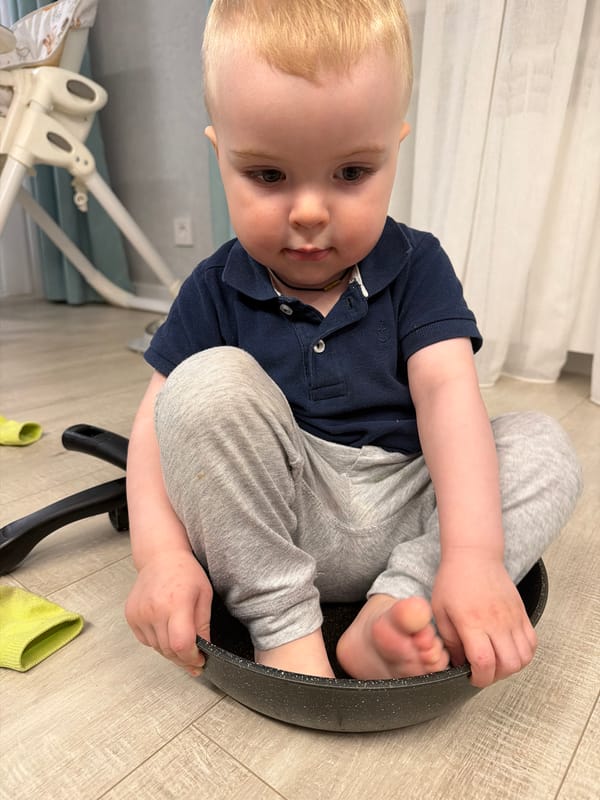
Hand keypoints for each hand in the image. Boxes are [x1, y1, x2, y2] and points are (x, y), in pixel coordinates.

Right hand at [125, 549, 212, 675]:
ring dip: (170, 652)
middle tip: (194, 660)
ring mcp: (140, 614)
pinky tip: (166, 632)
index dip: (191, 658)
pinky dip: (158, 642)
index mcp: (176, 603)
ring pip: (156, 648)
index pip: (181, 644)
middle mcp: (154, 610)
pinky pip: (146, 641)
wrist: (160, 557)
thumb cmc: (185, 572)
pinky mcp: (131, 616)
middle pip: (168, 650)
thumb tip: (205, 648)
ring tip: (181, 644)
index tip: (200, 660)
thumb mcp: (204, 595)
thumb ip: (204, 624)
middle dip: (183, 659)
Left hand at [431, 552, 536, 687]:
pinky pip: (532, 642)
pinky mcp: (521, 613)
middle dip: (495, 676)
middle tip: (483, 671)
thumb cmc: (453, 579)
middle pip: (508, 664)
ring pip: (524, 657)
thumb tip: (457, 662)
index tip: (471, 677)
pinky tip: (509, 650)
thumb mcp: (440, 609)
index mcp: (472, 622)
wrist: (474, 555)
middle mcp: (496, 621)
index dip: (479, 678)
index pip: (484, 662)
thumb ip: (449, 640)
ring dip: (511, 667)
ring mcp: (512, 617)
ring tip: (496, 661)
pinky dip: (524, 653)